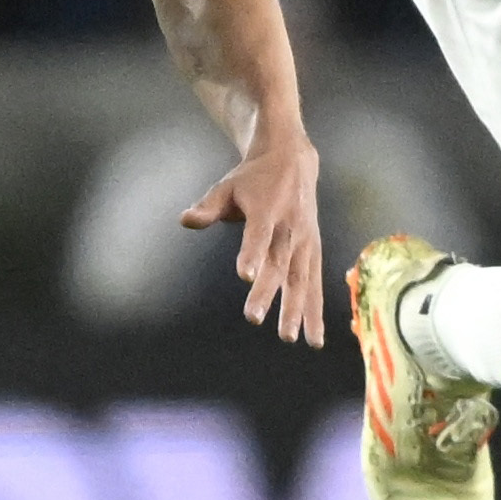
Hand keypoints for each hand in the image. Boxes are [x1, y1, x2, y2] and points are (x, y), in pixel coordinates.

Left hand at [182, 132, 326, 345]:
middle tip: (253, 318)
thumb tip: (185, 220)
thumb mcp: (228, 186)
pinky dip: (315, 311)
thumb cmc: (252, 178)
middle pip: (278, 262)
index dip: (252, 253)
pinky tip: (314, 338)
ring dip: (297, 309)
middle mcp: (289, 227)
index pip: (258, 233)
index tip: (245, 275)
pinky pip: (315, 283)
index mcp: (267, 208)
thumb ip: (208, 206)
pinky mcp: (314, 251)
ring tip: (289, 338)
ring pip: (301, 278)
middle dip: (267, 291)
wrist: (292, 160)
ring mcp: (305, 240)